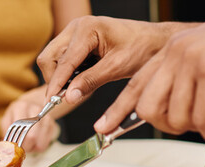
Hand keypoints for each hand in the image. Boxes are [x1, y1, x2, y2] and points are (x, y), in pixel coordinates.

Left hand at [0, 99, 58, 152]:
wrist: (32, 103)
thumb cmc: (17, 113)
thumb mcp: (8, 117)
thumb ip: (6, 129)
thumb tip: (5, 145)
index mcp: (21, 107)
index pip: (20, 129)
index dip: (17, 142)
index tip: (14, 147)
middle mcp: (35, 110)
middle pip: (32, 136)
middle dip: (25, 146)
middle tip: (21, 148)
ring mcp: (46, 117)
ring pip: (40, 142)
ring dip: (32, 148)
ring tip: (27, 144)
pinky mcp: (52, 125)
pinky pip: (46, 143)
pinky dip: (39, 147)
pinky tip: (34, 142)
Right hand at [38, 16, 196, 103]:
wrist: (155, 41)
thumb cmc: (142, 48)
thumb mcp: (117, 68)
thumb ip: (91, 81)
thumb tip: (69, 96)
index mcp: (87, 29)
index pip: (64, 61)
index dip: (56, 84)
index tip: (51, 101)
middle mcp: (77, 27)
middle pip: (49, 57)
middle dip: (55, 79)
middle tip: (65, 97)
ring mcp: (75, 33)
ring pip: (53, 59)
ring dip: (61, 76)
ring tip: (78, 88)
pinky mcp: (77, 41)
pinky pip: (62, 59)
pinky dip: (68, 73)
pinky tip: (82, 80)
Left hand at [95, 6, 204, 146]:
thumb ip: (184, 76)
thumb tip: (168, 111)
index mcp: (171, 48)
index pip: (135, 83)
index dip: (117, 109)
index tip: (102, 129)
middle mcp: (177, 53)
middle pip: (150, 108)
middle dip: (168, 127)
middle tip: (193, 127)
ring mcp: (194, 62)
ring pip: (177, 117)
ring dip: (199, 130)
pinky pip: (203, 120)